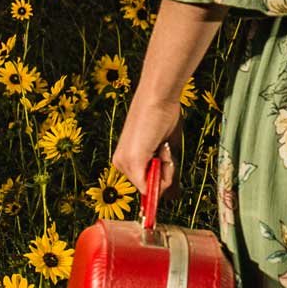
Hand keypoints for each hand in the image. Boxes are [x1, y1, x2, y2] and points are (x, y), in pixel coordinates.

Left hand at [109, 93, 186, 214]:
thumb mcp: (158, 146)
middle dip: (163, 173)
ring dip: (166, 169)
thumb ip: (157, 167)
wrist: (155, 96)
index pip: (143, 183)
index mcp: (124, 158)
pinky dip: (164, 170)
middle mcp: (120, 162)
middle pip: (148, 187)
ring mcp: (125, 163)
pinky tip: (162, 147)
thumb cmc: (159, 115)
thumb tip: (159, 190)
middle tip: (164, 148)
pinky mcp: (133, 162)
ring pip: (153, 186)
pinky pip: (152, 185)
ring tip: (162, 145)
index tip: (165, 162)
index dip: (159, 178)